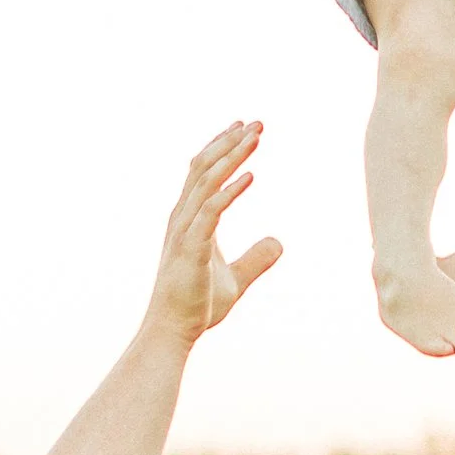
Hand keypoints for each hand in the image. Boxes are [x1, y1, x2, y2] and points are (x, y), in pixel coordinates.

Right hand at [145, 124, 282, 345]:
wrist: (174, 331)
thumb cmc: (198, 305)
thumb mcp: (237, 279)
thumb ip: (256, 259)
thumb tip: (279, 243)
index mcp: (189, 220)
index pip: (202, 173)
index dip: (222, 148)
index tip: (243, 127)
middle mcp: (183, 218)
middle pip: (204, 168)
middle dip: (230, 142)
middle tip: (257, 123)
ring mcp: (184, 231)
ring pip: (207, 182)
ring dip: (232, 156)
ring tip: (256, 137)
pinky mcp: (191, 248)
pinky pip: (211, 212)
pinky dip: (230, 191)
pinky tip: (250, 176)